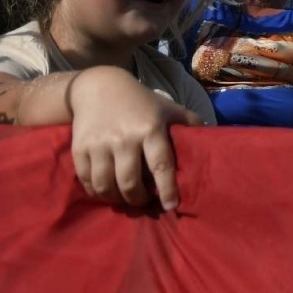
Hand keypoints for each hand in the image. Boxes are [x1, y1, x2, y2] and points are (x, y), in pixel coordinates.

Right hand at [68, 66, 203, 211]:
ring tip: (125, 199)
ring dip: (117, 199)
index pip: (161, 165)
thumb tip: (211, 139)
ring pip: (106, 186)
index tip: (171, 206)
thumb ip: (189, 122)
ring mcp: (100, 145)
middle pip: (130, 183)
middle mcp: (125, 138)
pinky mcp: (80, 149)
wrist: (99, 86)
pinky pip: (87, 181)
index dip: (167, 189)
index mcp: (151, 129)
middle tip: (144, 201)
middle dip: (138, 199)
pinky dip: (96, 192)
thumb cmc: (141, 101)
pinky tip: (105, 192)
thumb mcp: (167, 107)